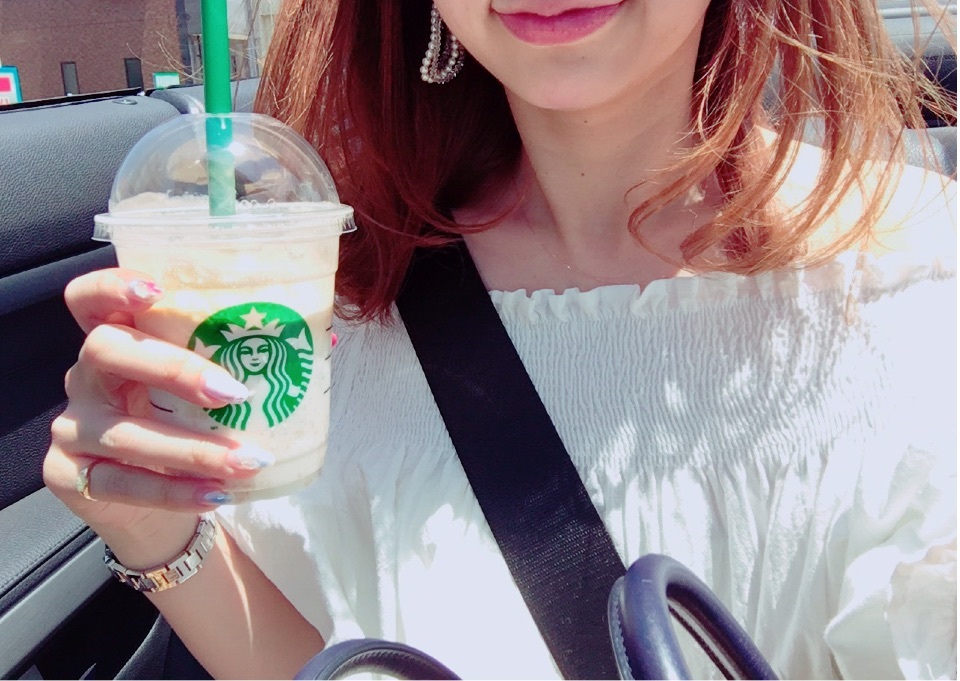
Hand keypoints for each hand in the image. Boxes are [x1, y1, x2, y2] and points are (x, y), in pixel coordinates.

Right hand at [43, 269, 269, 557]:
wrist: (153, 508)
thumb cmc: (187, 427)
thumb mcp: (207, 387)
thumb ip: (247, 359)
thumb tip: (326, 341)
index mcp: (116, 338)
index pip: (89, 298)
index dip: (112, 287)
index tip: (156, 290)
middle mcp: (87, 376)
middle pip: (106, 350)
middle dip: (173, 368)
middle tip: (234, 392)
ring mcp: (72, 427)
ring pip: (124, 431)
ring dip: (193, 448)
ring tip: (248, 461)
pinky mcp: (71, 477)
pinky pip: (123, 483)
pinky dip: (176, 490)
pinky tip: (217, 494)